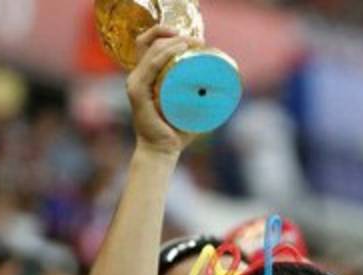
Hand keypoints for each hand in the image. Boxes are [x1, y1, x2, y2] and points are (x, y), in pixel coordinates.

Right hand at [127, 26, 199, 155]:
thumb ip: (202, 96)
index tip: (192, 39)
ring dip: (172, 41)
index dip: (167, 34)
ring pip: (151, 50)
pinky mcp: (137, 93)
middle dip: (173, 34)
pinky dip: (164, 54)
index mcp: (146, 77)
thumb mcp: (191, 107)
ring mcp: (135, 83)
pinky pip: (150, 67)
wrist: (163, 152)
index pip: (149, 45)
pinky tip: (179, 48)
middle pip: (150, 42)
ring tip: (192, 42)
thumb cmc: (178, 131)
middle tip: (198, 41)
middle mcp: (137, 76)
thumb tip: (227, 86)